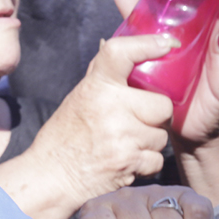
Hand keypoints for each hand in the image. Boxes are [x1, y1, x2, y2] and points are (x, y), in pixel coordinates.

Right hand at [27, 35, 174, 207]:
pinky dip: (146, 162)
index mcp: (95, 86)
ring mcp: (122, 136)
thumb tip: (110, 44)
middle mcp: (110, 107)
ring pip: (162, 134)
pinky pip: (157, 159)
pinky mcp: (130, 163)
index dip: (148, 44)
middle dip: (154, 115)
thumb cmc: (65, 135)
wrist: (52, 175)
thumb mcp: (78, 97)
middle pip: (162, 104)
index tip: (166, 43)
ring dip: (150, 141)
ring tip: (126, 142)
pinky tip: (127, 159)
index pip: (122, 52)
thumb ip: (100, 74)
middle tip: (136, 120)